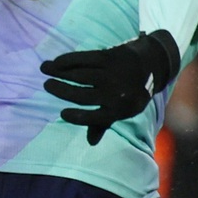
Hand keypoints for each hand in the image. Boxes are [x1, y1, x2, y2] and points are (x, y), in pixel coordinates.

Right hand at [40, 30, 180, 144]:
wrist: (151, 64)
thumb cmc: (133, 92)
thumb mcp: (124, 110)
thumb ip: (105, 123)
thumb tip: (91, 142)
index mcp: (120, 109)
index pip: (96, 118)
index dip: (78, 118)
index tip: (62, 114)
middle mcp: (116, 92)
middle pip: (82, 95)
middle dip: (62, 90)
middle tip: (47, 86)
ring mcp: (113, 73)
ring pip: (80, 75)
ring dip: (59, 72)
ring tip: (45, 70)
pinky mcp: (110, 56)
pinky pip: (84, 58)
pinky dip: (68, 60)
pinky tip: (57, 61)